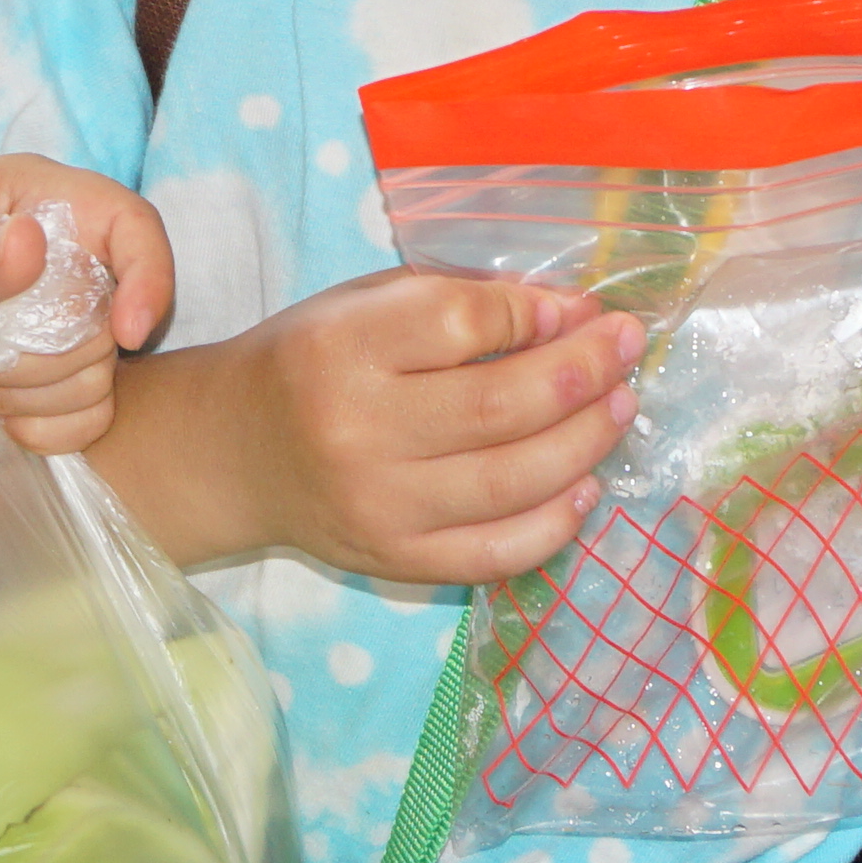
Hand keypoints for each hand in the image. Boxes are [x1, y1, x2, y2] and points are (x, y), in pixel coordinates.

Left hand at [0, 160, 179, 456]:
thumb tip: (30, 246)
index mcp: (37, 202)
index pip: (130, 226)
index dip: (148, 275)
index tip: (126, 333)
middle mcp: (58, 258)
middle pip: (113, 315)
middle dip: (44, 352)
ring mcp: (53, 322)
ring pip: (99, 374)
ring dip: (28, 392)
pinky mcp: (43, 379)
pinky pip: (88, 416)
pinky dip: (46, 428)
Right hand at [217, 266, 645, 582]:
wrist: (234, 452)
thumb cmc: (312, 362)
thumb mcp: (368, 305)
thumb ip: (464, 301)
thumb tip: (576, 314)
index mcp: (343, 347)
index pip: (465, 323)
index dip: (536, 314)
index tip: (578, 308)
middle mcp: (357, 430)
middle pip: (502, 405)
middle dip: (584, 372)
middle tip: (626, 347)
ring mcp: (378, 506)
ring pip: (512, 481)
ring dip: (586, 441)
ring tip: (621, 407)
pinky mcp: (394, 561)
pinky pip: (496, 553)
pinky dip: (556, 524)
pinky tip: (586, 487)